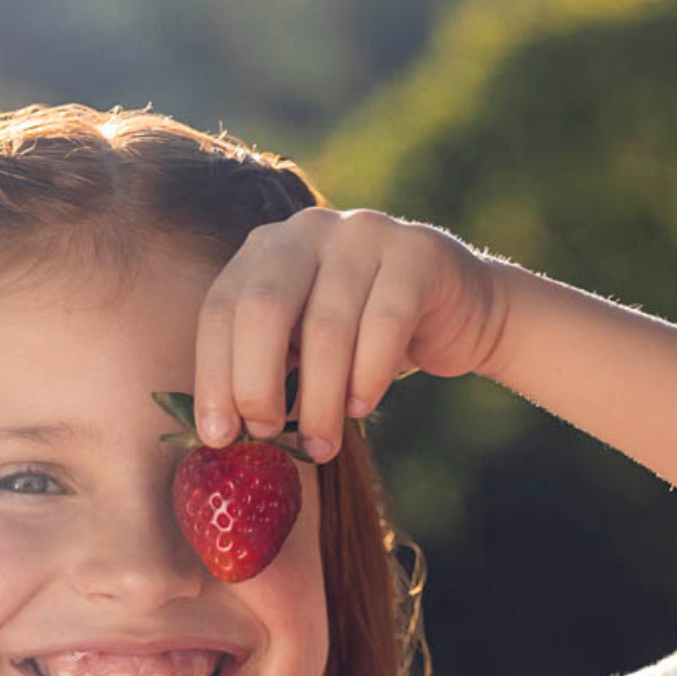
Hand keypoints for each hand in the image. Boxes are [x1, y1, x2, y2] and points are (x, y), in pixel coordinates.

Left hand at [191, 208, 508, 461]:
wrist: (462, 314)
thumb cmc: (366, 342)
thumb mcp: (304, 351)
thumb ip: (265, 372)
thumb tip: (221, 435)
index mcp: (267, 250)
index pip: (221, 309)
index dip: (214, 375)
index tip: (217, 436)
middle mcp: (309, 230)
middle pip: (263, 309)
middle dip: (257, 383)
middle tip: (265, 435)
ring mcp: (364, 234)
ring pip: (326, 327)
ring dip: (318, 400)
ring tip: (319, 445)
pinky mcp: (417, 254)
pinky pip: (383, 326)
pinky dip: (367, 377)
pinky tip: (360, 408)